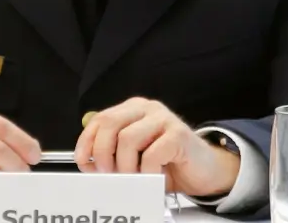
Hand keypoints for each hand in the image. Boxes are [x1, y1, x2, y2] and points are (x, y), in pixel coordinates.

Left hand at [74, 98, 239, 197]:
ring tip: (134, 179)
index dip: (87, 142)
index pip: (100, 119)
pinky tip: (154, 177)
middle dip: (102, 154)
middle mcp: (147, 108)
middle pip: (110, 124)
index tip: (85, 164)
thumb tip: (88, 163)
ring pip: (128, 139)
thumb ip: (112, 153)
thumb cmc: (166, 164)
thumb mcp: (134, 157)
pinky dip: (147, 171)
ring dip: (125, 167)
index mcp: (132, 110)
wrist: (203, 170)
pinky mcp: (179, 135)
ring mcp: (164, 119)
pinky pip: (152, 154)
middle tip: (109, 174)